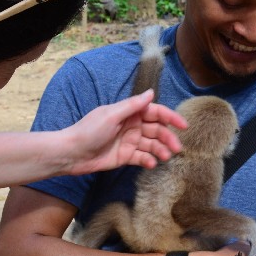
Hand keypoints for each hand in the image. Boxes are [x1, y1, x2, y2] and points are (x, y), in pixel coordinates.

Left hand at [63, 90, 186, 175]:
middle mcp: (132, 126)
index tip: (183, 126)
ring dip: (161, 150)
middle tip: (177, 148)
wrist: (72, 153)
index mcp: (129, 112)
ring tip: (165, 157)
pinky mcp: (125, 156)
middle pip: (156, 130)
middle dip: (168, 138)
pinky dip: (148, 160)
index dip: (170, 117)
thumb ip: (132, 105)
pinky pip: (142, 158)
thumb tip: (151, 92)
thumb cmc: (89, 131)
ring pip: (151, 145)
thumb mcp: (111, 115)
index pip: (155, 113)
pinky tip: (151, 163)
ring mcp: (129, 141)